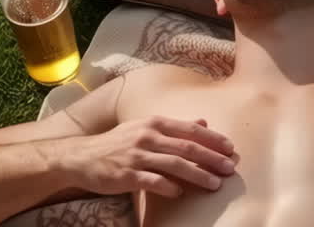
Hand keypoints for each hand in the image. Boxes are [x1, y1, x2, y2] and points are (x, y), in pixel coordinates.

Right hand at [56, 116, 236, 197]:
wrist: (82, 156)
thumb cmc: (119, 142)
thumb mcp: (146, 127)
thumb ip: (175, 126)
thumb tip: (204, 121)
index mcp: (155, 122)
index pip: (191, 129)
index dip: (213, 139)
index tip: (231, 148)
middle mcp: (148, 136)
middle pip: (187, 147)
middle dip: (212, 158)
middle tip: (229, 168)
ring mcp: (137, 155)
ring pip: (175, 165)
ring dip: (198, 175)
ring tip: (214, 184)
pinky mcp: (126, 175)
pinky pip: (153, 181)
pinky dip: (169, 187)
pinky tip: (180, 193)